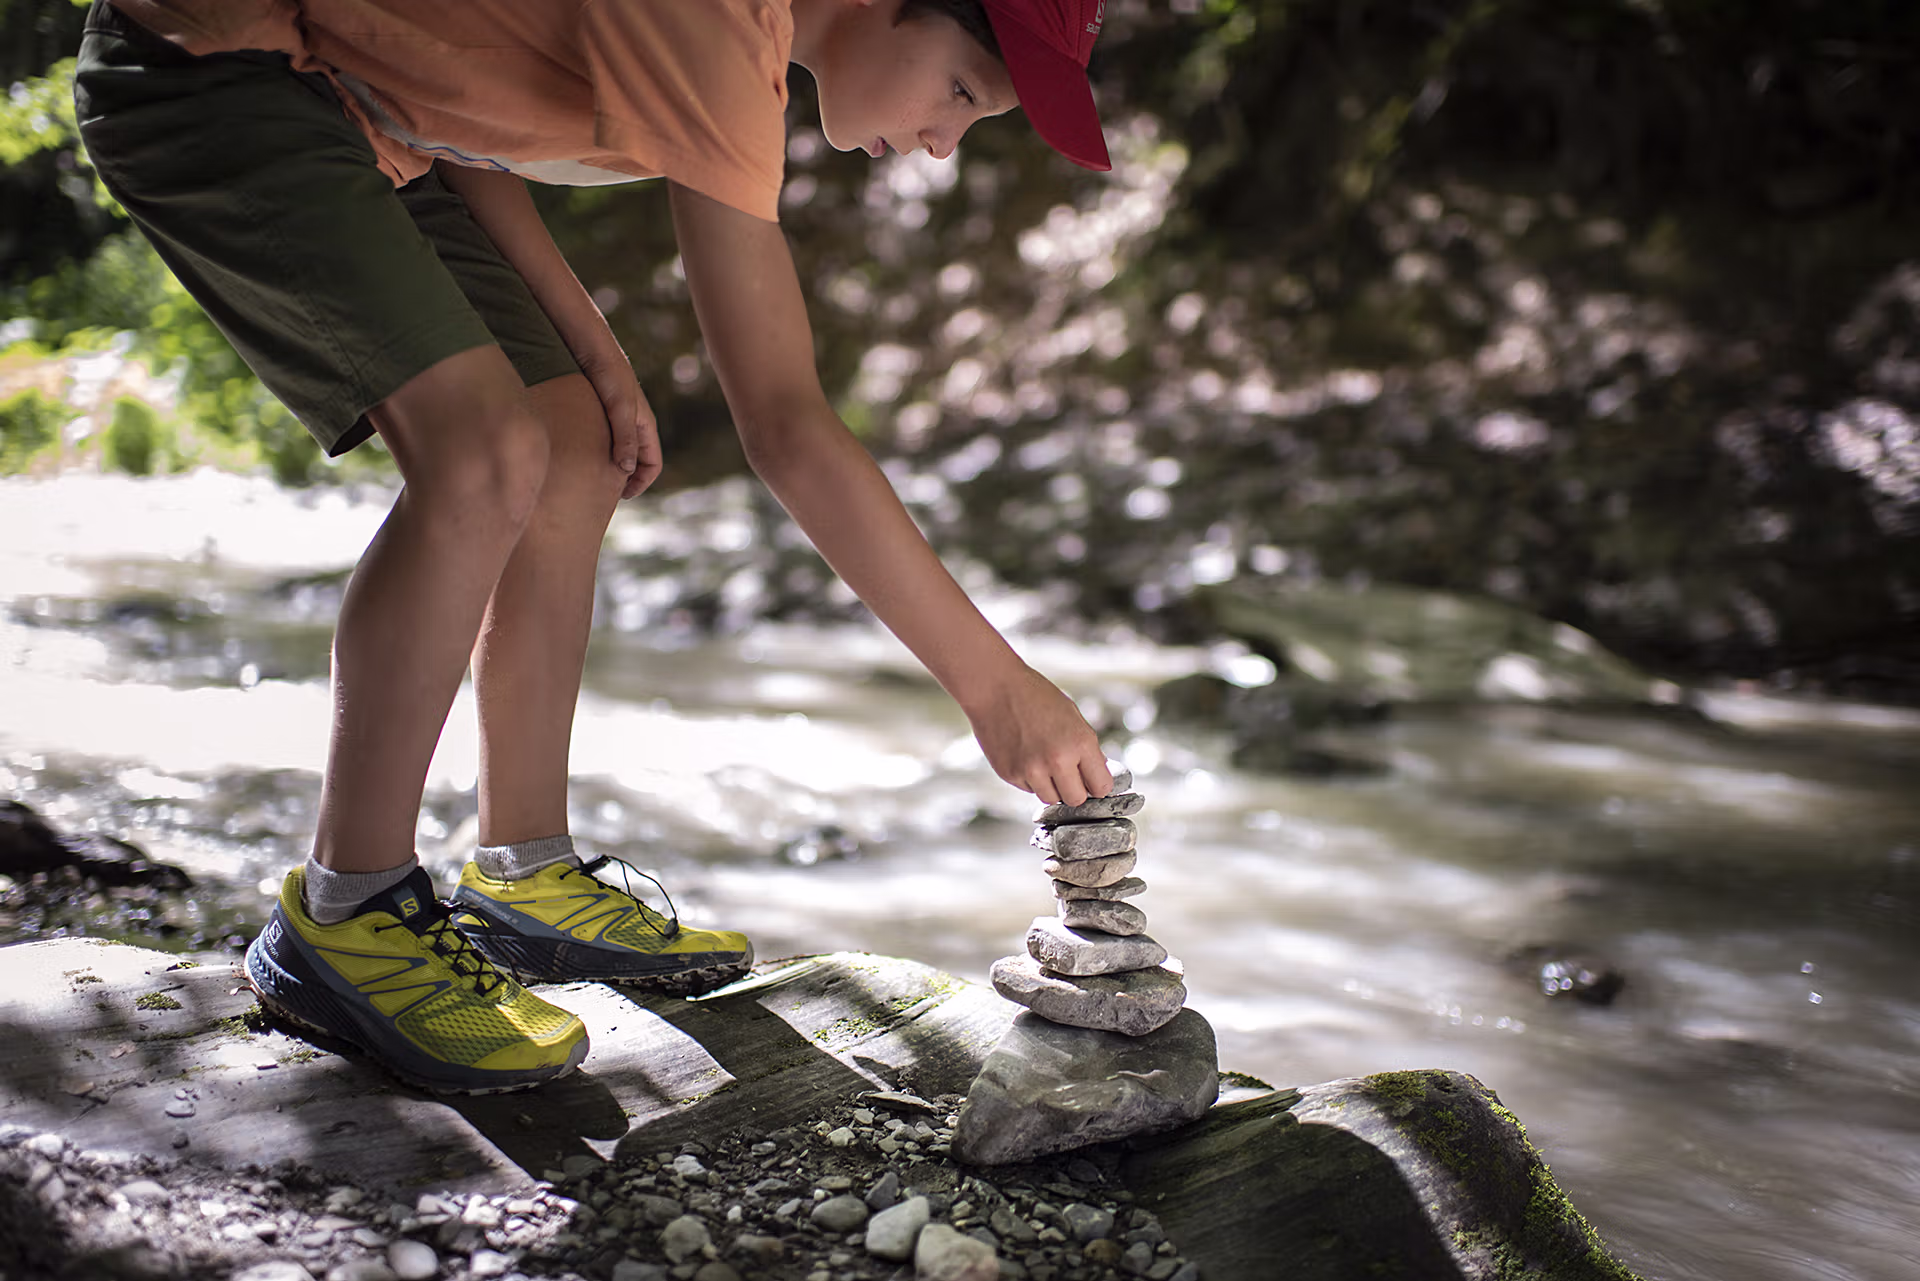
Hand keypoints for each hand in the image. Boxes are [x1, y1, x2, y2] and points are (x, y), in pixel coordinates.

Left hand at [572, 325, 662, 499]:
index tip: (620, 495)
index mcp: (644, 425)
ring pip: (616, 451)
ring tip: (587, 478)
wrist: (587, 342)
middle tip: (601, 492)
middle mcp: (632, 424)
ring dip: (606, 466)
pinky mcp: (596, 412)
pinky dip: (592, 452)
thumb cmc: (608, 372)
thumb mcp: (619, 407)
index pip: (653, 464)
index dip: (641, 483)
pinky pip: (599, 440)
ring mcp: (614, 419)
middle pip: (635, 462)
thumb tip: (626, 471)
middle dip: (623, 479)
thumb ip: (624, 438)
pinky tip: (573, 456)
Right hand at [964, 664, 1113, 805]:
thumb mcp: (1072, 715)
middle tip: (1068, 774)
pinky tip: (1025, 755)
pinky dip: (1030, 779)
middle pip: (1076, 800)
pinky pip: (1028, 789)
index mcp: (1079, 743)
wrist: (994, 688)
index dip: (1098, 784)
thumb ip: (1087, 747)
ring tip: (1043, 761)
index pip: (1101, 787)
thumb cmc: (1034, 696)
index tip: (1092, 780)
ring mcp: (1032, 770)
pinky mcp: (1011, 775)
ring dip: (1051, 786)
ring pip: (1051, 798)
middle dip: (1075, 789)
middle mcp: (1057, 761)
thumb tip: (1096, 773)